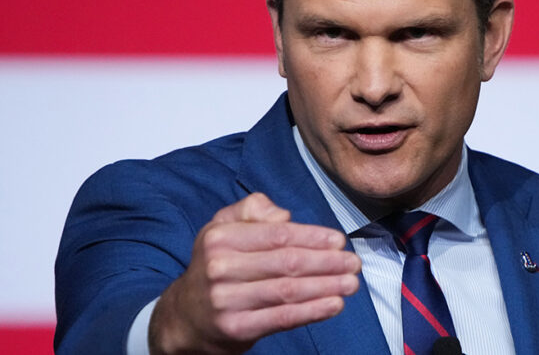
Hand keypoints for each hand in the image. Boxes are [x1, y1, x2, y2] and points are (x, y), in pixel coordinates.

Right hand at [148, 192, 361, 354]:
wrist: (184, 317)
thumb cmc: (214, 265)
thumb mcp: (222, 228)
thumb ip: (252, 210)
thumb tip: (284, 214)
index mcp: (220, 237)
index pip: (276, 235)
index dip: (312, 237)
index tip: (339, 241)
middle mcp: (220, 267)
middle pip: (286, 263)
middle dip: (326, 262)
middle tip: (354, 262)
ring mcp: (226, 300)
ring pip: (288, 291)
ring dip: (326, 286)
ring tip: (351, 283)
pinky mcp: (235, 328)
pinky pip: (281, 318)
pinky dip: (312, 311)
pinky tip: (334, 304)